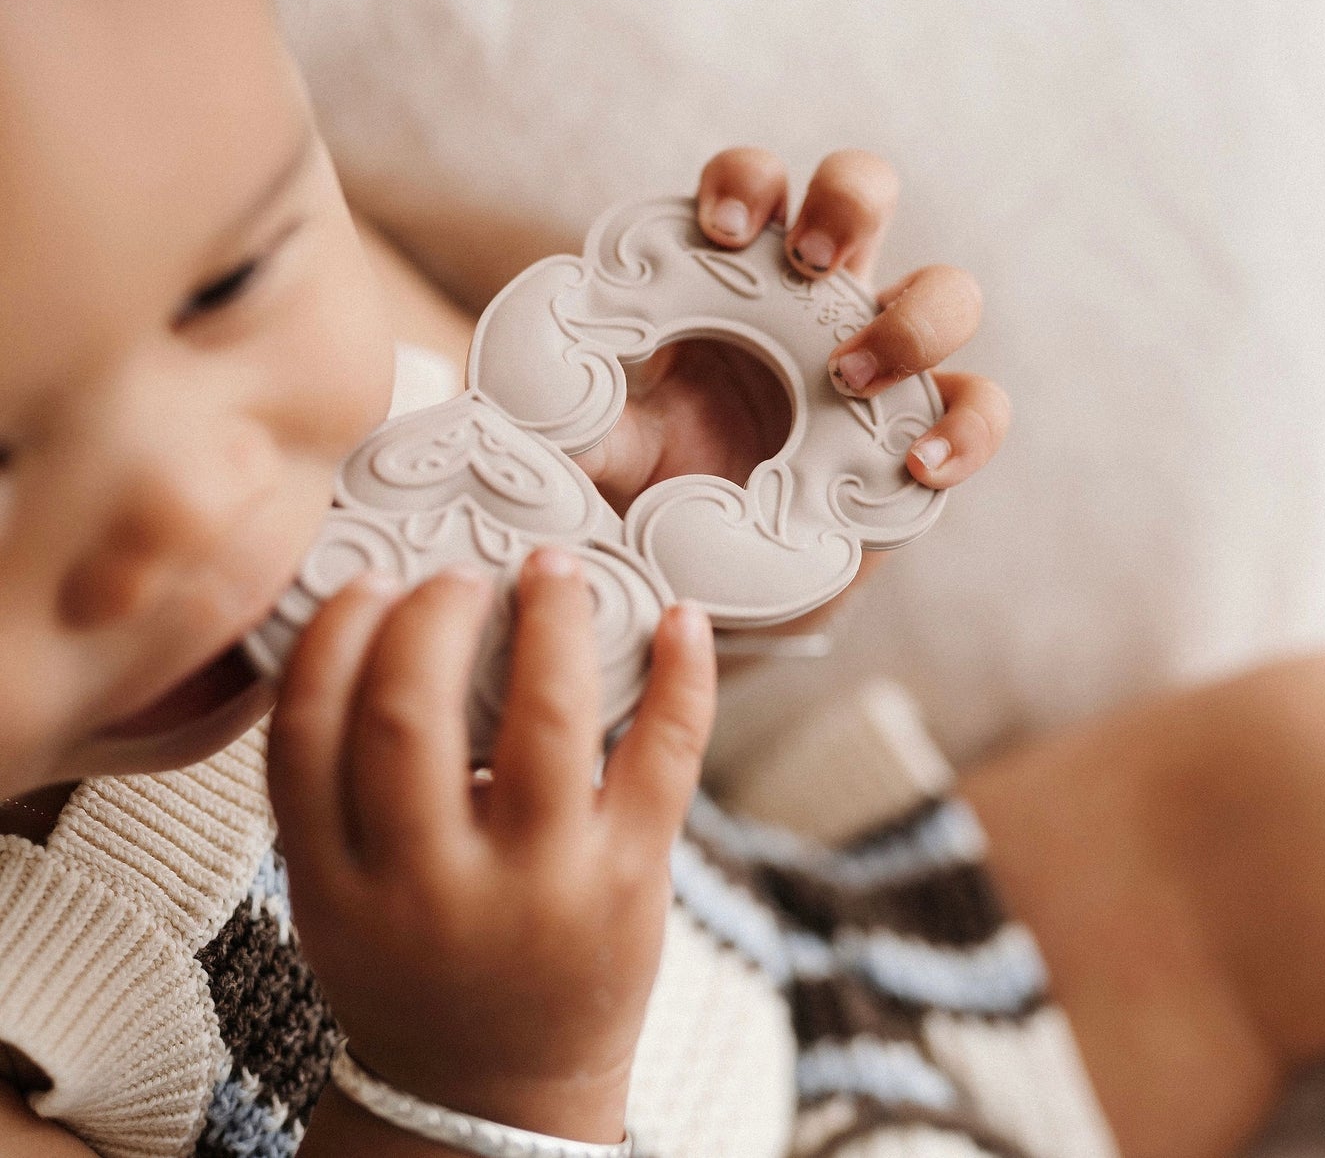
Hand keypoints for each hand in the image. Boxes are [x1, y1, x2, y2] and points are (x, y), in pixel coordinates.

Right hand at [267, 549, 715, 1144]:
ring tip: (553, 569)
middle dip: (431, 619)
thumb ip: (340, 789)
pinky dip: (681, 678)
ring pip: (544, 721)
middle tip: (459, 577)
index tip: (368, 582)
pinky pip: (662, 757)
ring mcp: (538, 884)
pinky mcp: (628, 879)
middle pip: (406, 718)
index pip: (304, 736)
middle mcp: (428, 886)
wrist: (494, 1094)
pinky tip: (680, 618)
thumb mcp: (339, 897)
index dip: (331, 639)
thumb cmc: (414, 968)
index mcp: (336, 884)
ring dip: (552, 621)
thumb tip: (379, 628)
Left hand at [573, 148, 1009, 512]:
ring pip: (947, 292)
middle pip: (866, 195)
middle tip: (808, 262)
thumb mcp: (614, 454)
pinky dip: (964, 427)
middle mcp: (820, 303)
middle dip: (848, 203)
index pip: (758, 188)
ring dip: (912, 318)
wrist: (708, 579)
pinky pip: (978, 407)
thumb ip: (583, 421)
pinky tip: (917, 464)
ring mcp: (886, 365)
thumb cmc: (662, 490)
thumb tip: (537, 388)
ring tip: (850, 375)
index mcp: (740, 282)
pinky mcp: (924, 434)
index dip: (746, 183)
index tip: (717, 234)